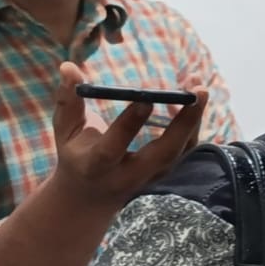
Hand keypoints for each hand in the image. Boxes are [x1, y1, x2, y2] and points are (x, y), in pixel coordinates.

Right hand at [46, 62, 206, 210]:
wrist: (90, 199)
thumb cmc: (76, 155)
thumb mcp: (65, 130)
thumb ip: (68, 100)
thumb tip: (68, 66)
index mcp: (97, 165)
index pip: (114, 146)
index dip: (130, 123)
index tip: (146, 97)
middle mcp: (128, 176)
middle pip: (163, 154)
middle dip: (184, 122)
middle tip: (197, 90)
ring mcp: (151, 178)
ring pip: (181, 152)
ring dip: (194, 119)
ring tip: (198, 85)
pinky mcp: (165, 174)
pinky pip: (186, 150)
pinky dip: (193, 124)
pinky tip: (193, 98)